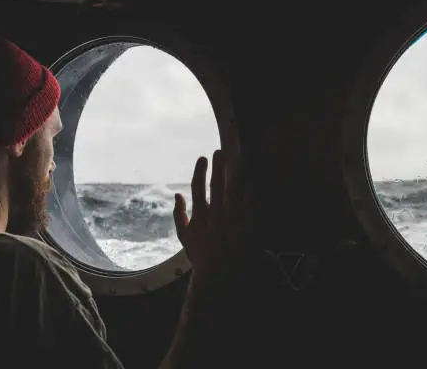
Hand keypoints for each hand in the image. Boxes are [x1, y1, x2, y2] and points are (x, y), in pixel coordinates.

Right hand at [173, 149, 249, 280]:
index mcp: (199, 216)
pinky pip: (247, 209)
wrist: (217, 274)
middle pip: (215, 186)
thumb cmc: (200, 254)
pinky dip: (248, 196)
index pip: (197, 188)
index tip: (202, 157)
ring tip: (235, 160)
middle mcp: (214, 216)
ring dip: (232, 176)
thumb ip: (179, 214)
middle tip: (220, 151)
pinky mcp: (244, 229)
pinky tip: (250, 183)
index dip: (200, 171)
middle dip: (217, 167)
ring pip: (231, 193)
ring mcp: (229, 222)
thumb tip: (177, 194)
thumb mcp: (184, 236)